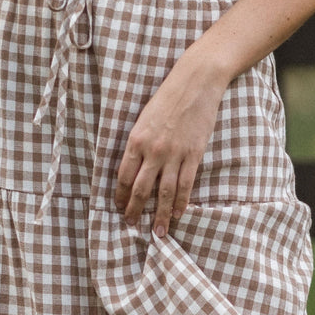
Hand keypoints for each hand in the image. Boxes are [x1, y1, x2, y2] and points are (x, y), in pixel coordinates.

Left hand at [114, 55, 226, 235]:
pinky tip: (178, 214)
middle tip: (132, 225)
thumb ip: (139, 144)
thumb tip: (134, 168)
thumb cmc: (167, 97)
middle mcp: (153, 150)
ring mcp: (174, 154)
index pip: (124, 176)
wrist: (195, 82)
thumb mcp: (144, 118)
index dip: (120, 195)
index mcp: (136, 139)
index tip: (119, 208)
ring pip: (164, 192)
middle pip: (141, 189)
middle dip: (135, 210)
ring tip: (158, 232)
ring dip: (160, 215)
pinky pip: (185, 184)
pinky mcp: (193, 154)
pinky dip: (181, 202)